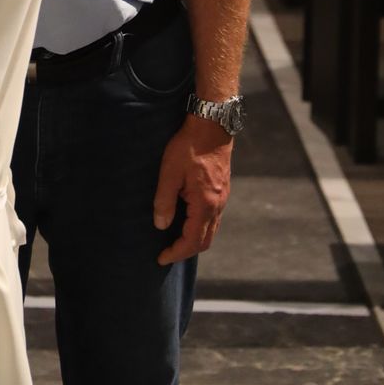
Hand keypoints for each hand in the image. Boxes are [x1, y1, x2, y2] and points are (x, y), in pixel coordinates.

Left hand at [153, 115, 232, 264]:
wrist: (212, 126)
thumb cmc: (189, 147)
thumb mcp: (170, 172)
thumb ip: (165, 201)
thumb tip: (161, 225)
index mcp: (205, 204)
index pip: (192, 241)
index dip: (176, 253)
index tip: (161, 258)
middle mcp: (217, 206)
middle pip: (205, 241)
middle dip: (186, 251)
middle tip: (167, 253)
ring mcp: (222, 199)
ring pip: (211, 230)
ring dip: (194, 239)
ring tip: (175, 240)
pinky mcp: (222, 190)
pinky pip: (213, 218)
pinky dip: (200, 227)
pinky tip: (187, 220)